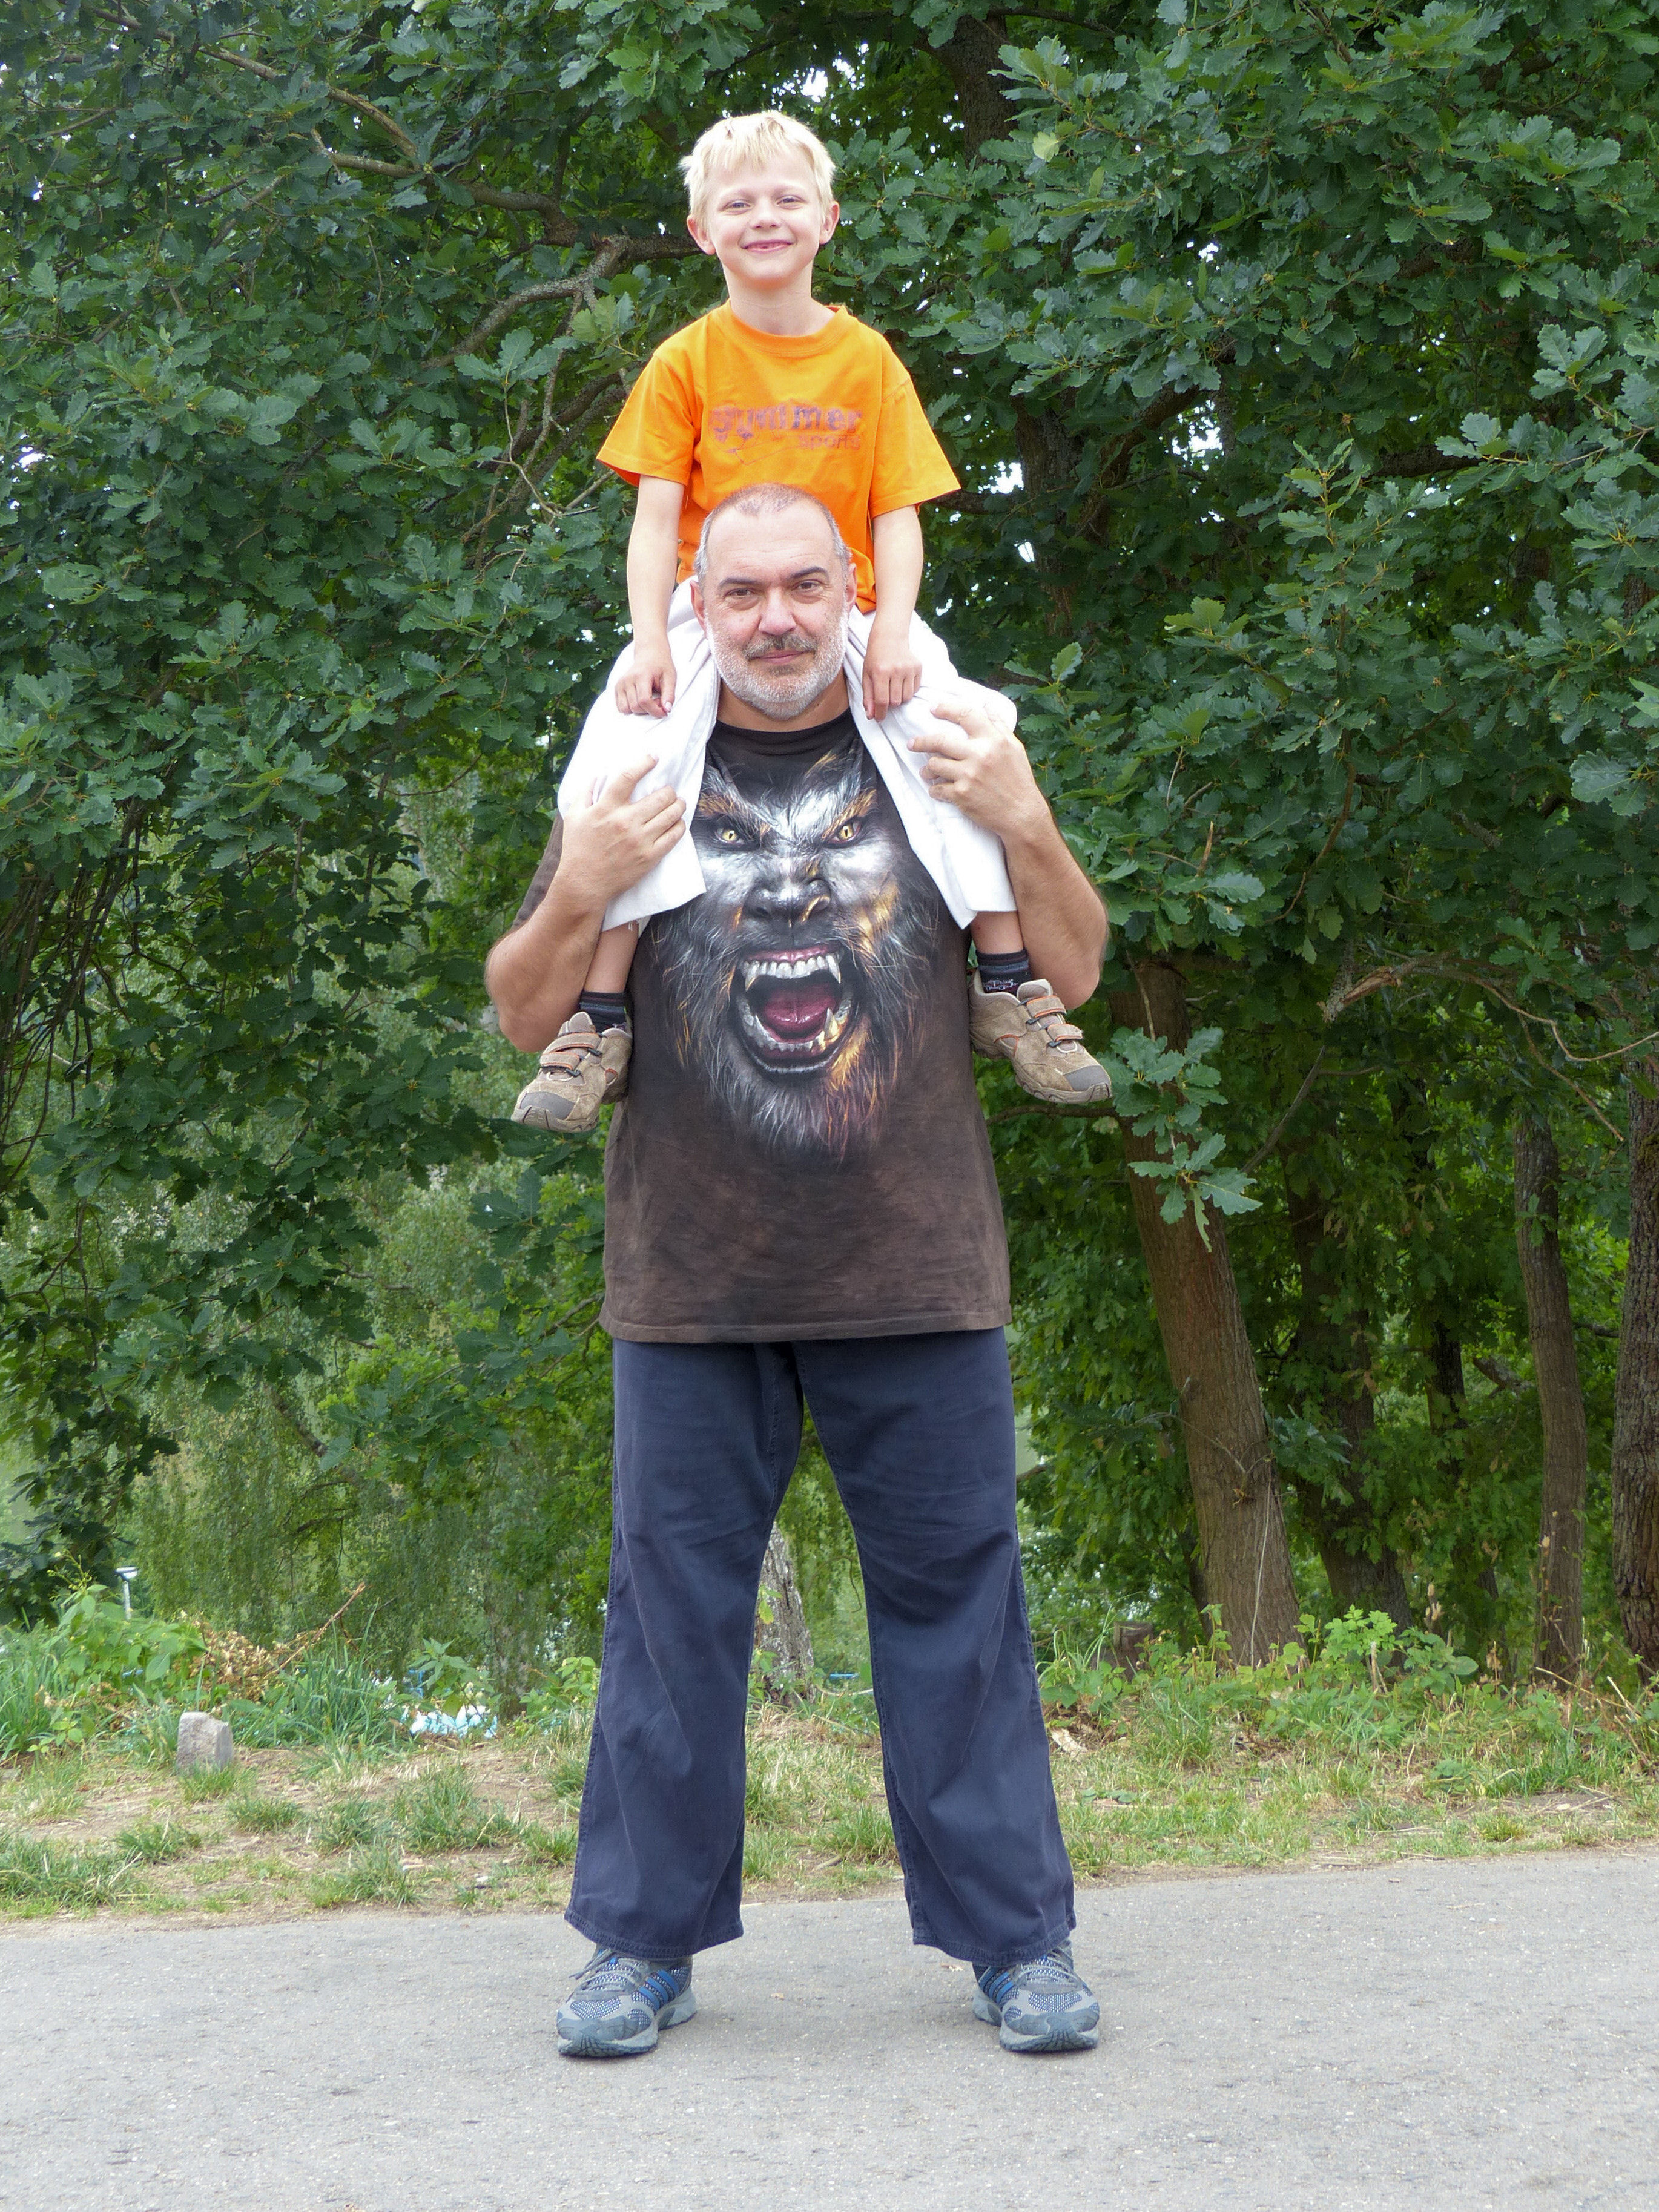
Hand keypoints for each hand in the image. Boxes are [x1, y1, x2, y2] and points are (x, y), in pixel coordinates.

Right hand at [562, 756, 685, 909]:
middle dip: (669, 790)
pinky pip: (673, 836)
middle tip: (669, 790)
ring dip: (678, 805)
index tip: (653, 758)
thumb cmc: (577, 849)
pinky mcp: (650, 856)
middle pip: (659, 797)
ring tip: (678, 803)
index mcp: (606, 809)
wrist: (584, 884)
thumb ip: (585, 792)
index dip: (644, 763)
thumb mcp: (574, 816)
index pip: (628, 778)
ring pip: (671, 815)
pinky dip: (679, 826)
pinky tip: (678, 822)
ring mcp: (640, 840)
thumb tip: (598, 774)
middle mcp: (625, 822)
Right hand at [615, 639, 676, 716]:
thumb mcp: (670, 678)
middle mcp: (627, 679)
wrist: (649, 655)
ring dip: (640, 711)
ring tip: (649, 701)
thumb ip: (669, 695)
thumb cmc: (661, 666)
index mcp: (641, 675)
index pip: (644, 700)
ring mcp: (620, 684)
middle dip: (649, 710)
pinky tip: (640, 701)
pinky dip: (631, 709)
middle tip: (658, 702)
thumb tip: (667, 709)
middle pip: (635, 707)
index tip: (664, 712)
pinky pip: (621, 707)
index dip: (655, 710)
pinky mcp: (617, 688)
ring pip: (627, 709)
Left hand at [862, 616, 922, 720]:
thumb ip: (868, 697)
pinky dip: (908, 690)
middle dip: (889, 703)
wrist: (889, 637)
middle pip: (895, 701)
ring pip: (906, 697)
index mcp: (880, 672)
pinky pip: (914, 689)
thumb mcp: (866, 676)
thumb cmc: (875, 657)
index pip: (882, 701)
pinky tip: (901, 680)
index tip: (879, 718)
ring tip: (893, 686)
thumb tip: (871, 716)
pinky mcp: (918, 667)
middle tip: (884, 694)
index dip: (880, 713)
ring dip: (899, 697)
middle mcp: (896, 670)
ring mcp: (909, 668)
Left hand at [908, 689, 1043, 835]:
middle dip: (921, 741)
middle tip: (912, 743)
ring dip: (927, 769)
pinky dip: (934, 789)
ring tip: (927, 771)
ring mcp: (968, 775)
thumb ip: (999, 725)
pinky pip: (937, 789)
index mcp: (993, 740)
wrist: (1021, 814)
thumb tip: (987, 704)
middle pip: (940, 741)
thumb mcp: (1014, 747)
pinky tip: (937, 789)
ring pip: (934, 764)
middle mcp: (979, 755)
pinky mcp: (961, 795)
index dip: (946, 709)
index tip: (933, 709)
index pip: (966, 715)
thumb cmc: (1019, 779)